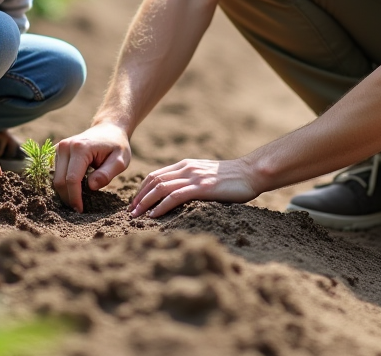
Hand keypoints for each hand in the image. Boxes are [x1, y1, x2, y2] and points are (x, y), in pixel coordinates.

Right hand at [54, 122, 131, 211]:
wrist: (108, 129)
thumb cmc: (116, 145)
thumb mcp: (120, 160)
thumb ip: (107, 174)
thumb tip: (91, 186)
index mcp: (80, 148)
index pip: (72, 179)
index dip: (75, 198)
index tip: (80, 210)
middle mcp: (65, 146)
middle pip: (59, 181)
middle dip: (68, 198)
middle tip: (79, 209)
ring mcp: (58, 148)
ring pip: (55, 179)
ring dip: (65, 192)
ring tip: (79, 198)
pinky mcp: (56, 152)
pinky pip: (55, 174)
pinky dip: (63, 185)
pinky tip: (74, 189)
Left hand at [128, 158, 259, 218]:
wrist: (251, 172)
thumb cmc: (231, 179)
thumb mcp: (206, 176)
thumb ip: (191, 181)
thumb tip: (177, 196)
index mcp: (186, 165)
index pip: (156, 175)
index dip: (142, 189)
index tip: (135, 203)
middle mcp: (186, 168)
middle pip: (154, 181)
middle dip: (139, 197)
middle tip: (130, 212)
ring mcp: (194, 177)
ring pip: (160, 188)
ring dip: (145, 202)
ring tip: (136, 216)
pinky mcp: (202, 187)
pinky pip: (175, 196)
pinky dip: (161, 206)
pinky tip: (154, 215)